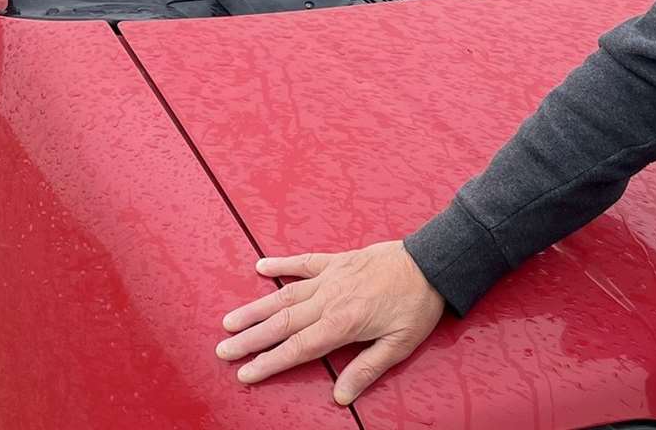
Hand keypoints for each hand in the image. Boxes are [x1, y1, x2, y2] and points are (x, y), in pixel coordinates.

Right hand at [217, 240, 445, 405]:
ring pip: (285, 295)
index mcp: (344, 322)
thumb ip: (367, 368)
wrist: (432, 262)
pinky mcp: (339, 260)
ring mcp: (332, 276)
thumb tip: (341, 395)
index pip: (298, 348)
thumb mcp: (400, 344)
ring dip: (256, 308)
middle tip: (223, 350)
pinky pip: (304, 262)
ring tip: (230, 320)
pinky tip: (261, 267)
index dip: (269, 362)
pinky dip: (281, 264)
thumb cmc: (418, 305)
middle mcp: (331, 299)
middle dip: (250, 339)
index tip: (245, 373)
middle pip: (282, 323)